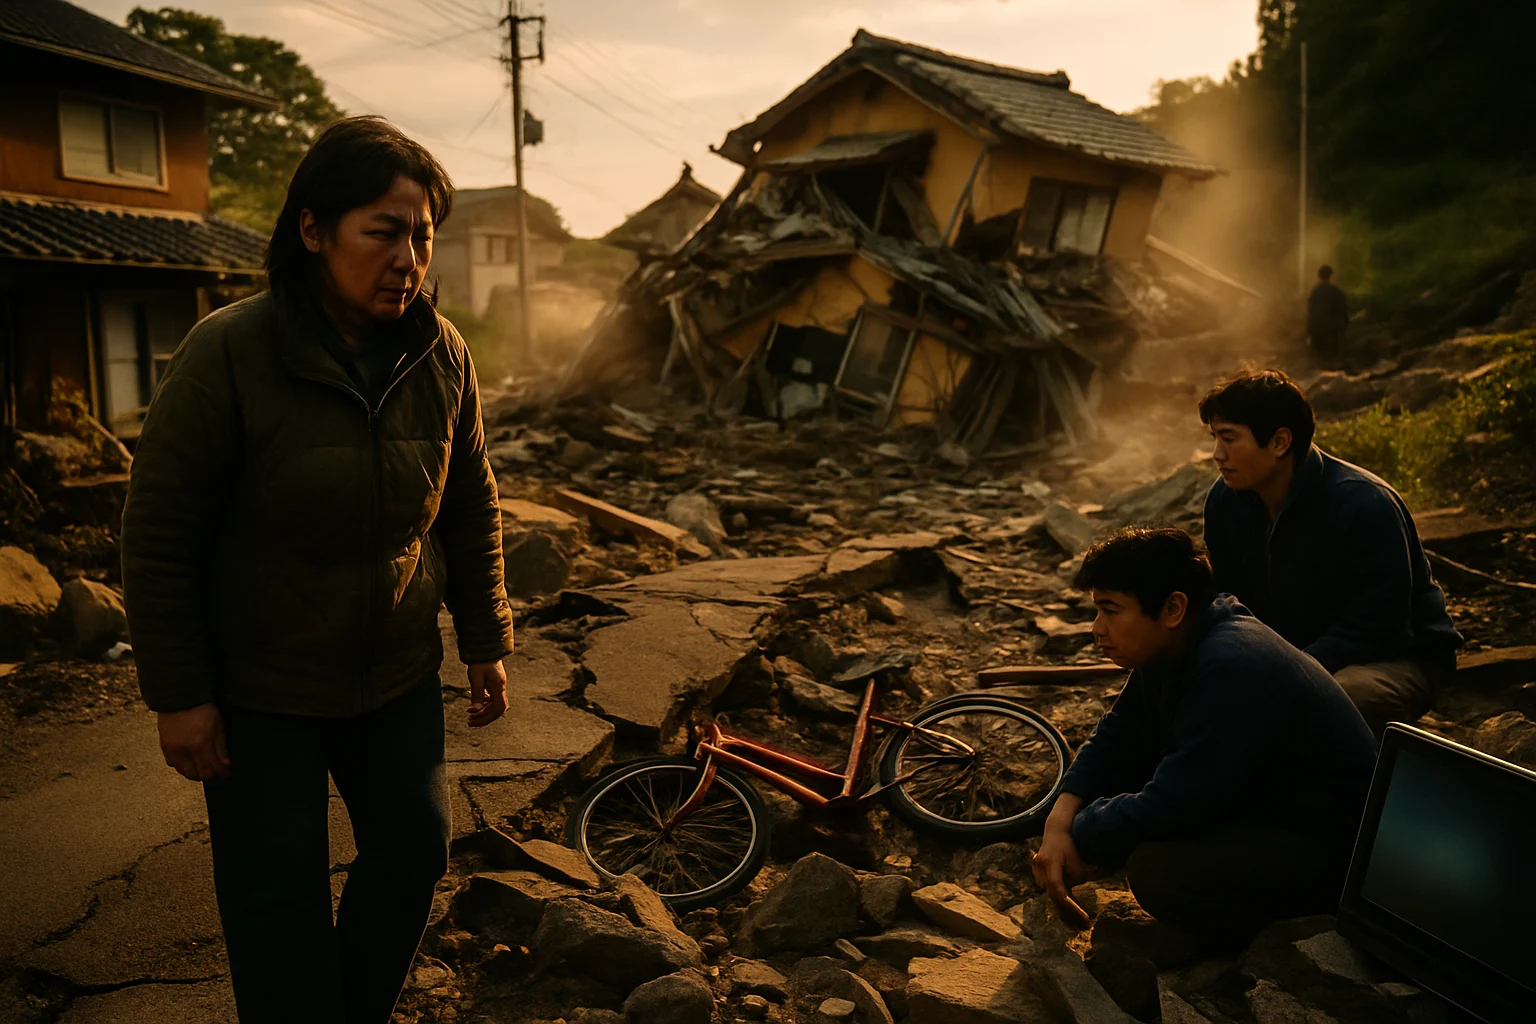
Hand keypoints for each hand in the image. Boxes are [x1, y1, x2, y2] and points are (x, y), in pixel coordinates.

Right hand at [157, 703, 229, 781]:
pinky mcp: (164, 746)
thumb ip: (221, 747)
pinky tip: (191, 764)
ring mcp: (172, 750)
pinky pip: (173, 764)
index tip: (227, 774)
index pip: (212, 769)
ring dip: (196, 774)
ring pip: (184, 772)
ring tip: (205, 771)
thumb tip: (226, 765)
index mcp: (200, 746)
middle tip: (218, 775)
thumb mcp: (218, 726)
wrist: (179, 697)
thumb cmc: (202, 708)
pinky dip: (183, 767)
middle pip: (198, 775)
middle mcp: (184, 751)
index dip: (222, 774)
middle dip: (210, 777)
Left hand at [467, 660, 507, 727]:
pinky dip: (483, 704)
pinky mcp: (495, 683)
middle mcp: (500, 688)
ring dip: (483, 712)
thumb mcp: (475, 677)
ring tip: (469, 714)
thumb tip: (475, 710)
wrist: (484, 648)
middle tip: (469, 721)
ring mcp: (499, 686)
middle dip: (484, 718)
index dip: (486, 718)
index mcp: (498, 687)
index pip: (498, 709)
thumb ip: (476, 694)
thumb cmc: (479, 662)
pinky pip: (491, 699)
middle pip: (497, 710)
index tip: (473, 721)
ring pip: (494, 705)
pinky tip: (473, 703)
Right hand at [1031, 795, 1102, 930]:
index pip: (1059, 890)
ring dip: (1063, 906)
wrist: (1055, 830)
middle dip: (1069, 911)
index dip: (1071, 905)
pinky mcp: (1037, 873)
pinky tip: (1070, 907)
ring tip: (1079, 918)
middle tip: (1085, 923)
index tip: (1084, 916)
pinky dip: (1059, 899)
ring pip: (1050, 895)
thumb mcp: (1081, 859)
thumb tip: (1107, 881)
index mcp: (1050, 863)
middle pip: (1054, 896)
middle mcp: (1040, 868)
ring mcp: (1036, 871)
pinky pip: (1048, 890)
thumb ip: (1090, 873)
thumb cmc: (1070, 844)